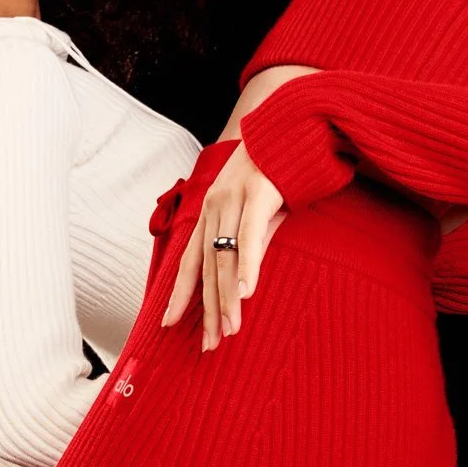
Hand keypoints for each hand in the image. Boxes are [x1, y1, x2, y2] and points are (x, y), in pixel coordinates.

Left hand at [160, 138, 285, 350]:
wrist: (298, 121)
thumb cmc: (282, 168)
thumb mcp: (263, 207)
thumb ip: (253, 237)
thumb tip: (247, 274)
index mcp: (212, 210)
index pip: (190, 260)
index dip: (180, 293)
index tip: (170, 325)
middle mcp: (216, 205)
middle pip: (207, 267)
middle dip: (208, 310)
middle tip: (210, 345)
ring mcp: (236, 198)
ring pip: (225, 257)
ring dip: (227, 298)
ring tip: (229, 331)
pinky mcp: (260, 193)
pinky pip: (251, 237)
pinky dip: (247, 267)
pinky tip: (245, 293)